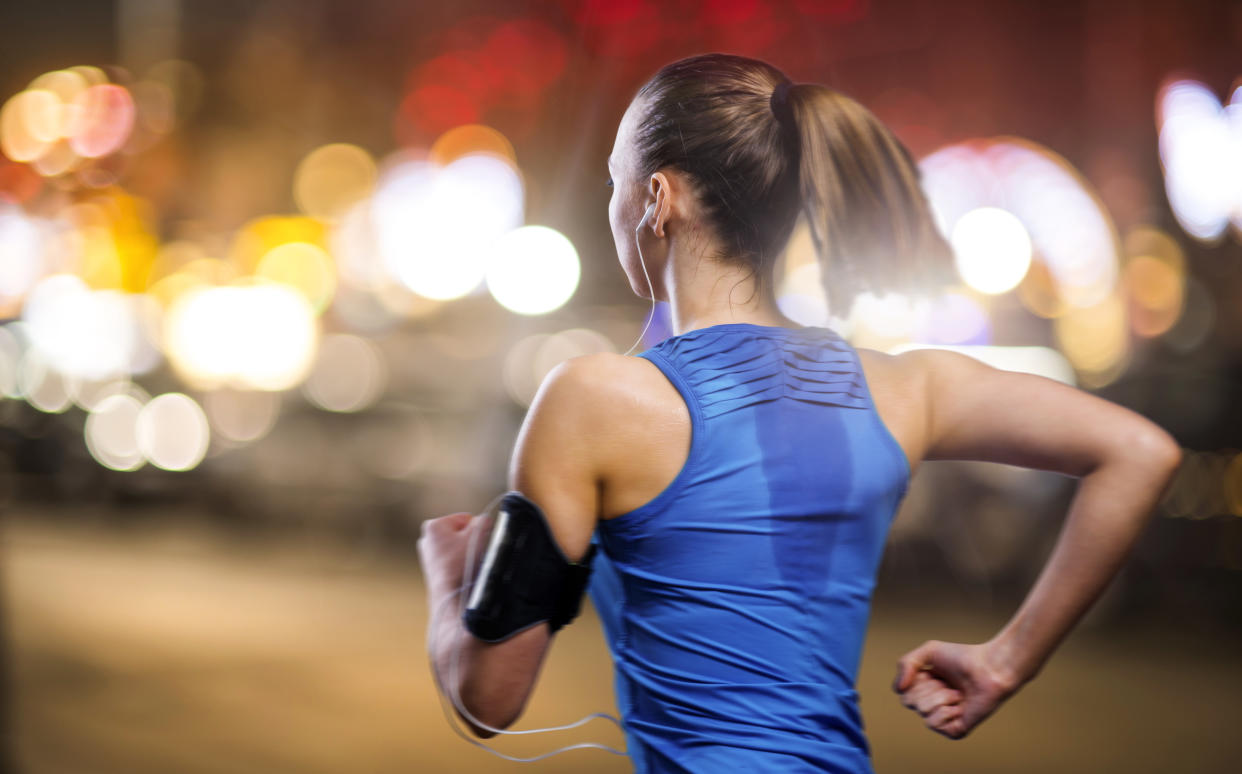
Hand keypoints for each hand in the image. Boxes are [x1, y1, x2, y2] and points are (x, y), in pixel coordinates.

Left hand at [417, 511, 486, 597]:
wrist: (451, 593)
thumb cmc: (460, 564)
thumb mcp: (477, 535)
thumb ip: (482, 521)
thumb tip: (484, 520)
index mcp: (433, 525)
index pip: (464, 518)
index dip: (475, 529)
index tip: (477, 540)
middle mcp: (426, 538)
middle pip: (458, 532)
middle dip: (468, 540)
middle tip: (472, 551)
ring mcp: (427, 554)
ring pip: (455, 546)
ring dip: (464, 552)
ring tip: (466, 563)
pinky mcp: (432, 568)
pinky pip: (451, 559)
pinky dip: (458, 563)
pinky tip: (461, 570)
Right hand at [892, 639, 1019, 739]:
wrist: (989, 669)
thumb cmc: (963, 658)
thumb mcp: (928, 652)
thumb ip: (906, 664)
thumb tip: (898, 689)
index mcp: (923, 688)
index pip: (903, 692)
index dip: (916, 680)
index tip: (934, 672)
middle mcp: (931, 705)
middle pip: (909, 702)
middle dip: (929, 688)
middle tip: (949, 683)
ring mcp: (943, 719)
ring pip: (923, 711)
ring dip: (941, 697)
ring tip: (958, 693)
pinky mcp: (954, 731)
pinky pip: (934, 724)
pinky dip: (946, 711)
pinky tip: (960, 707)